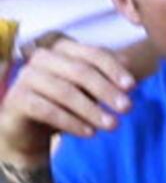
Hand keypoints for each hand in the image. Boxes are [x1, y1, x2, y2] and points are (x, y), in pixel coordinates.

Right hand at [0, 36, 133, 163]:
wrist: (30, 130)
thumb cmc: (65, 102)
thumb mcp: (89, 88)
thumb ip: (105, 74)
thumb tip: (129, 62)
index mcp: (62, 49)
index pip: (92, 54)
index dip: (114, 69)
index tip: (132, 86)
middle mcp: (42, 58)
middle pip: (80, 71)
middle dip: (107, 90)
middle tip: (127, 108)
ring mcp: (26, 78)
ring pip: (65, 91)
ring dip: (92, 110)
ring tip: (113, 125)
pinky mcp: (17, 100)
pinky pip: (47, 110)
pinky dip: (72, 122)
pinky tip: (90, 133)